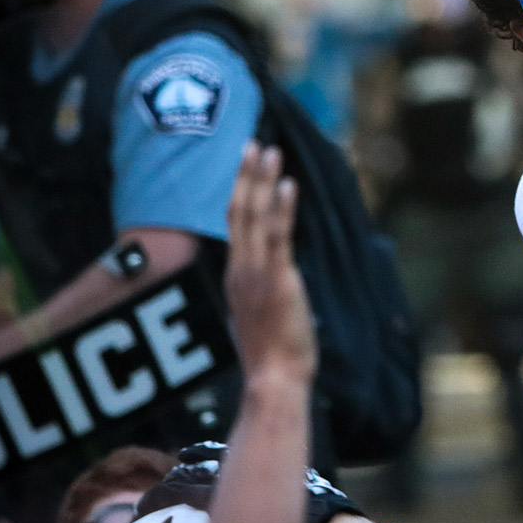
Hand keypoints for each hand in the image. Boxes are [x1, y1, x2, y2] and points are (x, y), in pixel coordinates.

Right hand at [225, 143, 314, 385]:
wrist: (273, 379)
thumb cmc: (273, 356)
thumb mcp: (264, 317)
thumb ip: (267, 294)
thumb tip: (279, 286)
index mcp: (237, 276)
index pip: (236, 226)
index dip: (241, 194)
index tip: (247, 169)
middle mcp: (241, 269)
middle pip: (239, 211)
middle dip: (246, 175)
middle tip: (254, 144)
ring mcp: (256, 272)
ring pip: (254, 216)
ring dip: (262, 180)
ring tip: (270, 151)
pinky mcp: (277, 279)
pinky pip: (277, 235)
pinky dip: (281, 207)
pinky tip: (287, 184)